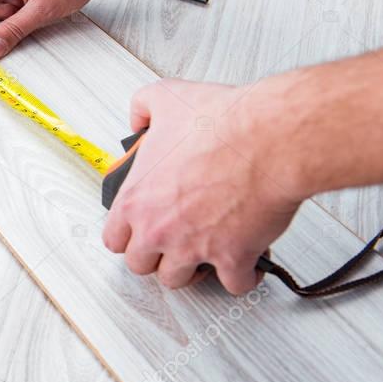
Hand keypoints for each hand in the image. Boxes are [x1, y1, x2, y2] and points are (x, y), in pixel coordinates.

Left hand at [101, 79, 308, 294]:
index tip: (138, 231)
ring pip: (179, 280)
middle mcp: (158, 229)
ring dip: (192, 270)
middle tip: (170, 242)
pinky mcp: (232, 257)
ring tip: (202, 255)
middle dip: (156, 256)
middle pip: (141, 265)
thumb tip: (138, 118)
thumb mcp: (166, 97)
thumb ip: (142, 107)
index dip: (127, 236)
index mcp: (136, 199)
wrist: (269, 137)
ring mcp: (193, 247)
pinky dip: (242, 277)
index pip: (113, 238)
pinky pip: (233, 284)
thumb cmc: (223, 122)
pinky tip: (245, 265)